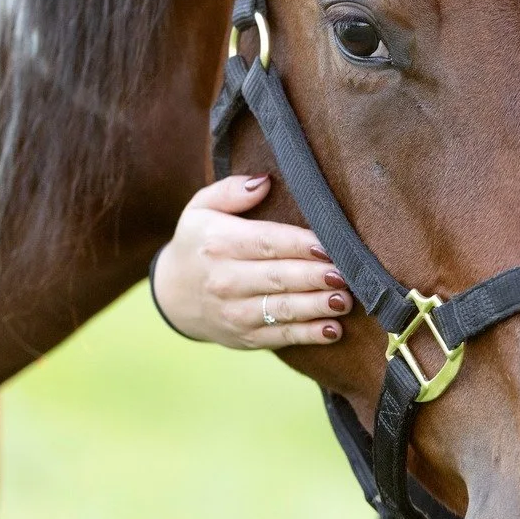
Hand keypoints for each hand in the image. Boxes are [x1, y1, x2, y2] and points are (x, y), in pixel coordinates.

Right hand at [153, 174, 350, 349]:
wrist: (173, 295)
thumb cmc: (198, 243)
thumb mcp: (201, 208)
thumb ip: (231, 190)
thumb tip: (264, 181)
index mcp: (219, 243)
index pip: (266, 242)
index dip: (300, 244)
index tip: (330, 244)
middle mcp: (226, 280)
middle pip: (279, 277)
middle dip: (315, 276)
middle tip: (346, 273)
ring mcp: (235, 312)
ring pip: (283, 309)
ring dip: (317, 306)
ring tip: (344, 300)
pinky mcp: (246, 337)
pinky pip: (281, 337)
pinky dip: (309, 335)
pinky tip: (333, 329)